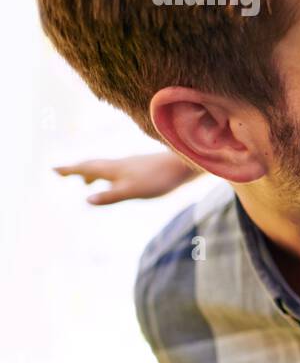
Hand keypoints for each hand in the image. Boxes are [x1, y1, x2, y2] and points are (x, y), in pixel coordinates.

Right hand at [53, 151, 196, 204]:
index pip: (86, 168)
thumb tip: (87, 199)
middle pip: (93, 166)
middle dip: (77, 170)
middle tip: (62, 174)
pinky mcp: (142, 167)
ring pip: (106, 167)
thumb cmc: (158, 179)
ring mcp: (131, 164)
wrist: (184, 164)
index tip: (53, 169)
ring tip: (85, 183)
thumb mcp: (132, 191)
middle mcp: (120, 164)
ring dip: (91, 174)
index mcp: (113, 169)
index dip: (69, 170)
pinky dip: (107, 175)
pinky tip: (116, 181)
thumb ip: (110, 195)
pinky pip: (117, 170)